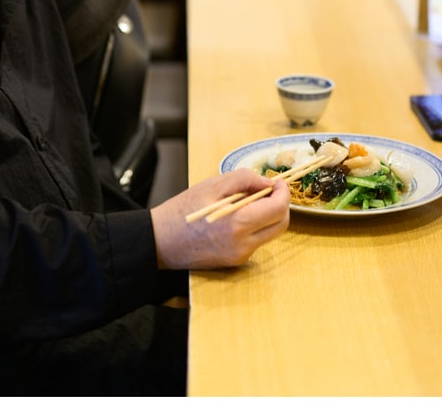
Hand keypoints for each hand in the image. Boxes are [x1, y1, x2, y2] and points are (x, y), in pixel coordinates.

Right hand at [150, 169, 290, 269]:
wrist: (159, 242)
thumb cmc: (182, 211)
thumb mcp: (213, 185)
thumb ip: (245, 179)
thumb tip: (267, 183)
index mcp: (238, 224)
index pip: (279, 209)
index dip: (283, 193)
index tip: (278, 183)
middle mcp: (243, 245)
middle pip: (281, 224)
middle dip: (280, 205)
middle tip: (267, 191)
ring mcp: (240, 256)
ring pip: (270, 233)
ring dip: (268, 216)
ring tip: (248, 202)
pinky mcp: (234, 262)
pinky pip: (256, 241)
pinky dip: (255, 226)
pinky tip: (237, 216)